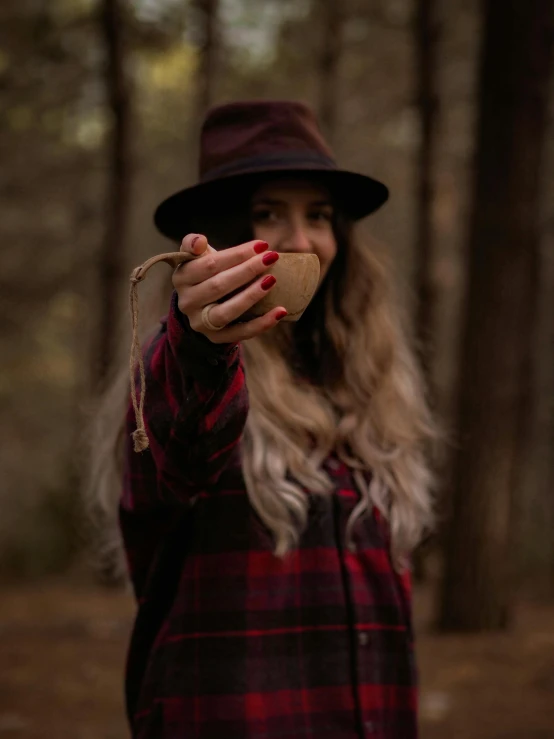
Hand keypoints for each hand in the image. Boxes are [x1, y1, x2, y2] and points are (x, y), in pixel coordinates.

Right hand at [172, 233, 287, 343]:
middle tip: (271, 258)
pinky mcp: (216, 338)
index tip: (261, 245)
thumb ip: (193, 244)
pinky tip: (280, 312)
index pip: (209, 264)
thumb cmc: (205, 273)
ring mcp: (200, 323)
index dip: (236, 254)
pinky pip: (240, 333)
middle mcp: (187, 302)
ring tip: (272, 280)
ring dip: (252, 295)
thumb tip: (199, 241)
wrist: (201, 304)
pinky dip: (262, 323)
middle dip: (247, 270)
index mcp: (181, 278)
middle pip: (219, 286)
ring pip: (227, 311)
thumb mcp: (196, 256)